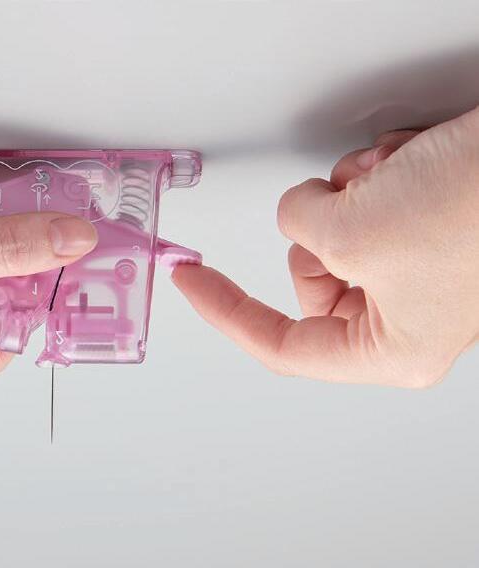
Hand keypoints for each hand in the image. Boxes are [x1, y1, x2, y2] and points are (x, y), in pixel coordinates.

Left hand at [173, 107, 478, 386]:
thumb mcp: (355, 230)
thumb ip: (300, 225)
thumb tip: (302, 209)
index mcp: (389, 350)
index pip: (280, 344)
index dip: (227, 311)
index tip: (190, 283)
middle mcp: (406, 318)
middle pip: (311, 274)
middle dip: (321, 225)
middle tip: (356, 202)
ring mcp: (421, 270)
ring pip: (339, 229)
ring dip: (357, 189)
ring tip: (400, 177)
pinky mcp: (431, 226)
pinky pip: (372, 198)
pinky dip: (381, 171)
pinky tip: (417, 162)